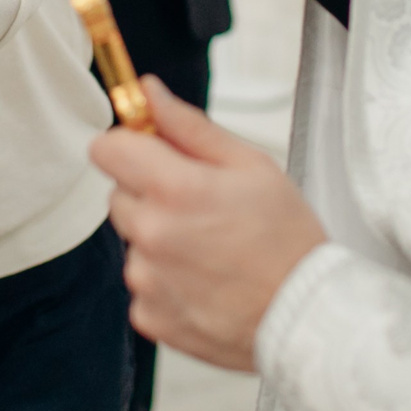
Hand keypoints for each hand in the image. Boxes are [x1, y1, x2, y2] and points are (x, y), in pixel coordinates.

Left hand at [90, 77, 326, 371]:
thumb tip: (149, 93)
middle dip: (150, 193)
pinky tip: (204, 282)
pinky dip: (165, 282)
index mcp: (174, 189)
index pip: (106, 149)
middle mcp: (151, 234)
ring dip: (158, 240)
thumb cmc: (287, 241)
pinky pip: (143, 284)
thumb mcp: (251, 166)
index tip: (152, 153)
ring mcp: (147, 280)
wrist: (305, 316)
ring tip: (210, 250)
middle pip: (119, 194)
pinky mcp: (149, 316)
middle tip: (200, 206)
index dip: (129, 145)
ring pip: (133, 241)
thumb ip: (190, 127)